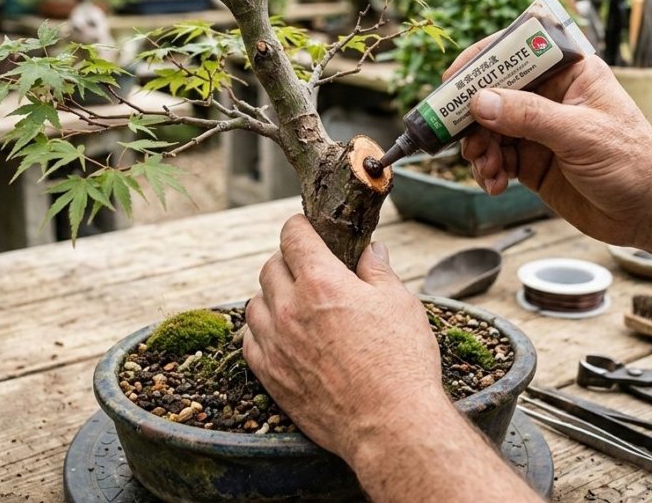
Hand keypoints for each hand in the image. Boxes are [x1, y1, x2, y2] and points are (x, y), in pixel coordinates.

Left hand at [243, 215, 444, 460]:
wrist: (390, 425)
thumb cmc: (402, 362)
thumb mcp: (400, 304)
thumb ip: (378, 271)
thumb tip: (371, 250)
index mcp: (322, 282)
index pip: (293, 236)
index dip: (300, 226)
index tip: (307, 228)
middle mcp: (290, 309)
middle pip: (270, 267)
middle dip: (288, 261)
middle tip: (309, 269)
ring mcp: (275, 344)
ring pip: (254, 303)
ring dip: (271, 295)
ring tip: (295, 302)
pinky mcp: (270, 376)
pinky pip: (249, 340)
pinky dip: (261, 330)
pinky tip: (281, 333)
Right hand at [447, 42, 651, 246]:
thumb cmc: (635, 163)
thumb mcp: (581, 134)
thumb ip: (529, 116)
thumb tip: (480, 101)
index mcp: (570, 72)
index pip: (516, 51)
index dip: (481, 62)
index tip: (452, 81)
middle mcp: (550, 96)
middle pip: (493, 93)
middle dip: (472, 117)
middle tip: (460, 138)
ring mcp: (539, 130)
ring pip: (488, 129)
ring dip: (478, 148)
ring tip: (487, 169)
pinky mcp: (532, 161)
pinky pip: (495, 158)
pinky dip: (487, 170)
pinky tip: (495, 184)